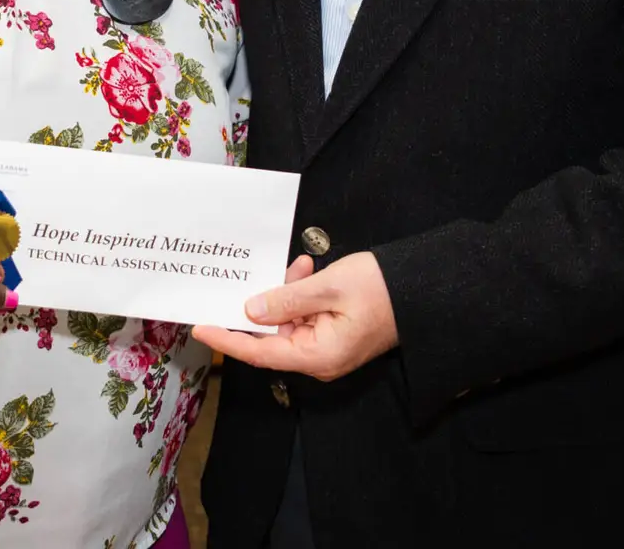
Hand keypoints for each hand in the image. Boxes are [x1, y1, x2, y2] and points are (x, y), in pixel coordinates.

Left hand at [192, 251, 399, 380]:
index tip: (200, 327)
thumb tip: (251, 310)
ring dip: (285, 292)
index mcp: (317, 356)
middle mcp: (318, 358)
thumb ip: (286, 299)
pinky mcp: (333, 334)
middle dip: (261, 303)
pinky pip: (304, 316)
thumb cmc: (380, 289)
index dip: (227, 340)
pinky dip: (300, 293)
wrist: (423, 289)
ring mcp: (326, 347)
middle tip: (253, 274)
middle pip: (271, 335)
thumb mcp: (328, 287)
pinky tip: (306, 269)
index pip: (260, 352)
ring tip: (299, 266)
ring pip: (286, 321)